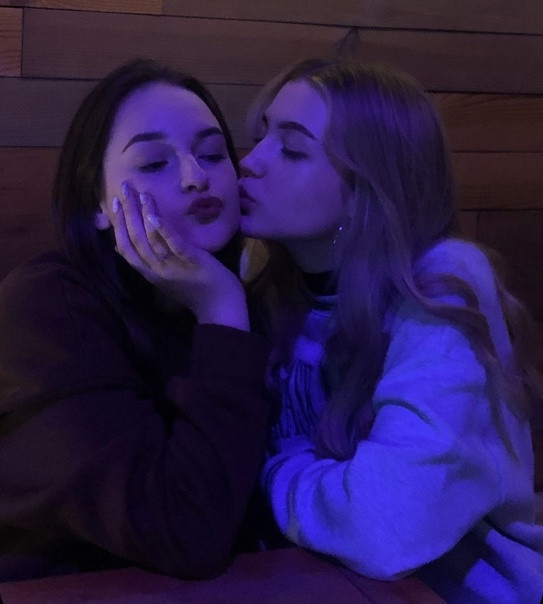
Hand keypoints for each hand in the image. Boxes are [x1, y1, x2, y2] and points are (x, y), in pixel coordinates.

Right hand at [106, 182, 249, 330]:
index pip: (125, 247)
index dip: (117, 224)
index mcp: (149, 273)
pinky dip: (162, 229)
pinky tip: (154, 214)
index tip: (113, 203)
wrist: (221, 307)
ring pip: (150, 238)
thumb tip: (125, 247)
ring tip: (141, 192)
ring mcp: (173, 266)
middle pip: (134, 238)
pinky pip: (173, 244)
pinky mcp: (191, 262)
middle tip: (124, 187)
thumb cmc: (196, 290)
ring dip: (143, 213)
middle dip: (126, 211)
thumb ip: (149, 262)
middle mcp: (156, 270)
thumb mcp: (166, 277)